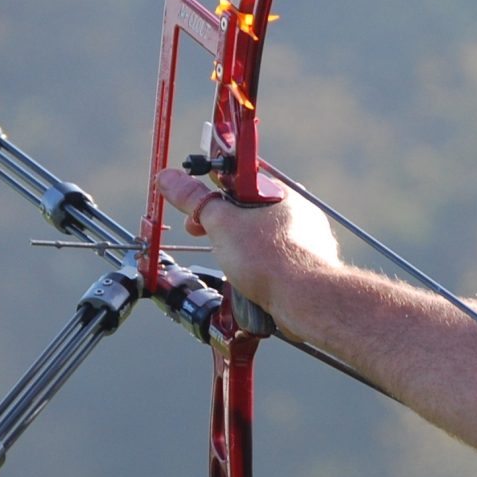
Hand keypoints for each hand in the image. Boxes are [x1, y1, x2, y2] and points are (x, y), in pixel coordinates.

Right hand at [151, 166, 344, 316]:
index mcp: (280, 193)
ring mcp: (307, 242)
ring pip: (263, 243)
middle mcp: (298, 214)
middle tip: (210, 243)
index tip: (197, 216)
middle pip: (250, 216)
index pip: (240, 185)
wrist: (304, 298)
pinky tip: (253, 285)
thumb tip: (168, 178)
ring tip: (236, 270)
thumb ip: (194, 200)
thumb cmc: (269, 256)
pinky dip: (261, 274)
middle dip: (224, 231)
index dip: (212, 199)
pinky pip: (276, 266)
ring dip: (242, 256)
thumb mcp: (221, 223)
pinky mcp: (308, 269)